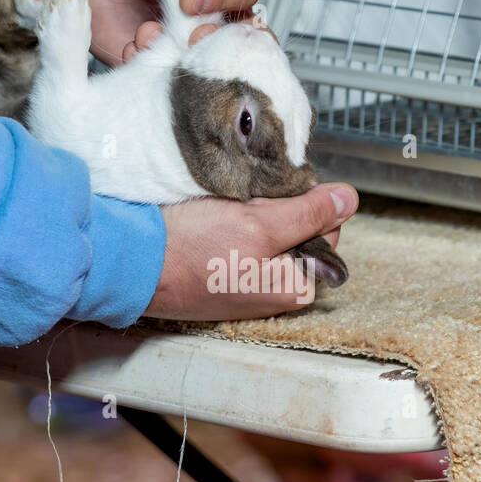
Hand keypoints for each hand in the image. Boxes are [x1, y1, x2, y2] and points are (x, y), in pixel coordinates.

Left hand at [44, 0, 260, 64]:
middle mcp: (210, 3)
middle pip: (240, 29)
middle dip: (221, 38)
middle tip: (192, 38)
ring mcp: (184, 33)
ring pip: (208, 57)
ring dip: (185, 55)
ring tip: (147, 35)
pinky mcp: (157, 55)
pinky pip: (163, 70)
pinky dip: (148, 61)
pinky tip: (130, 43)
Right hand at [145, 184, 357, 320]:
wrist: (130, 264)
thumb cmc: (191, 252)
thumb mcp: (259, 225)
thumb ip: (309, 213)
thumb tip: (350, 199)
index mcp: (297, 285)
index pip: (327, 227)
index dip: (305, 200)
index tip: (274, 193)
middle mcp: (276, 289)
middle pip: (298, 227)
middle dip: (277, 205)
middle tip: (243, 201)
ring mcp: (248, 280)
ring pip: (268, 228)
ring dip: (252, 210)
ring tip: (224, 208)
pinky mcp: (223, 270)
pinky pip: (241, 236)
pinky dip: (231, 220)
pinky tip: (212, 217)